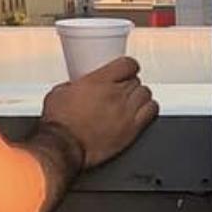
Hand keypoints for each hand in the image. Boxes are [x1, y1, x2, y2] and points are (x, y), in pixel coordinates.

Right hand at [41, 55, 157, 168]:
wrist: (63, 146)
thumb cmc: (59, 123)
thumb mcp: (59, 93)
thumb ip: (73, 85)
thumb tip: (75, 86)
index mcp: (99, 81)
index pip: (128, 64)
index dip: (129, 66)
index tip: (126, 70)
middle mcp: (116, 94)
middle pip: (136, 80)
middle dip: (130, 83)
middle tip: (121, 90)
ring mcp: (126, 111)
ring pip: (146, 94)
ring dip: (140, 96)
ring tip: (132, 101)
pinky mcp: (131, 129)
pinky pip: (152, 111)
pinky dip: (150, 108)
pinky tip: (143, 111)